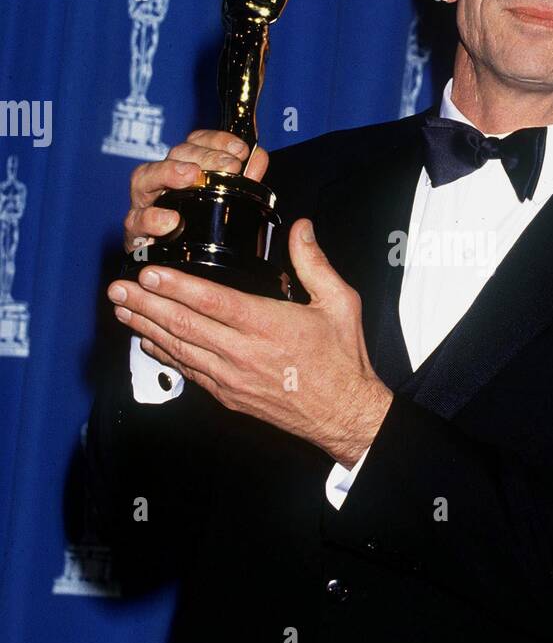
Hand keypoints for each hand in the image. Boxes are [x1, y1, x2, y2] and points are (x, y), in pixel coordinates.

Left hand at [107, 218, 393, 468]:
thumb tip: (302, 228)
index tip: (149, 274)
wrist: (344, 414)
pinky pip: (189, 372)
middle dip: (145, 305)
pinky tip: (148, 343)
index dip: (176, 287)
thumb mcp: (339, 303)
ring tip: (121, 310)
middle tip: (117, 289)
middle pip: (184, 325)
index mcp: (267, 325)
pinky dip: (165, 356)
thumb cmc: (342, 360)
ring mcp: (232, 377)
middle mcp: (243, 353)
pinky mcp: (229, 395)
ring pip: (180, 349)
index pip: (212, 302)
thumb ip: (315, 263)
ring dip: (147, 328)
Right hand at [123, 130, 268, 255]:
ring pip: (144, 178)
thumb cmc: (198, 234)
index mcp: (183, 172)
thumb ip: (245, 179)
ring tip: (190, 177)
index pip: (196, 142)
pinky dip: (152, 218)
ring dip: (168, 172)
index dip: (217, 140)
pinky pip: (136, 221)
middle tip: (228, 165)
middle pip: (174, 155)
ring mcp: (144, 206)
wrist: (173, 274)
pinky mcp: (135, 234)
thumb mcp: (229, 203)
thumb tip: (258, 156)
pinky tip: (171, 220)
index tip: (240, 150)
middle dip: (203, 155)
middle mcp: (161, 184)